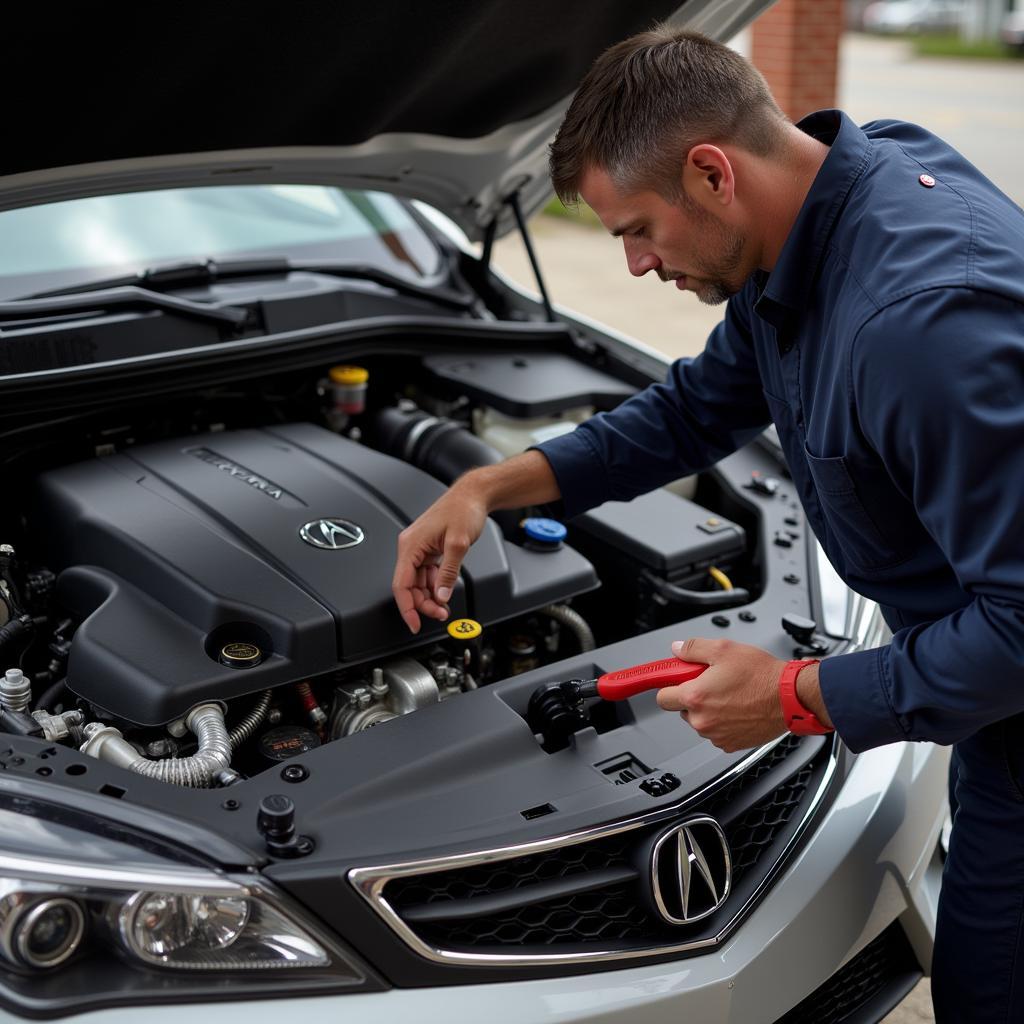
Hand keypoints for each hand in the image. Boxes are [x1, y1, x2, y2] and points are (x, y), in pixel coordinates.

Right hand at [392, 482, 488, 632]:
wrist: (473, 495)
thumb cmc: (463, 509)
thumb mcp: (459, 543)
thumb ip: (448, 573)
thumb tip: (441, 595)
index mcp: (411, 545)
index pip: (401, 584)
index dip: (407, 608)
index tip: (414, 624)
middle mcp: (411, 547)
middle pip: (409, 586)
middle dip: (423, 603)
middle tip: (441, 614)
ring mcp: (419, 548)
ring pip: (417, 582)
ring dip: (429, 596)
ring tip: (444, 605)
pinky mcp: (428, 549)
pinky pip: (426, 573)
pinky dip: (434, 584)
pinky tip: (444, 590)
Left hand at [656, 637, 787, 751]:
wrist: (790, 697)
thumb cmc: (761, 675)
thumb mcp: (724, 648)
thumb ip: (693, 648)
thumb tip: (677, 649)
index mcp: (695, 697)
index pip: (663, 697)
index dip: (670, 685)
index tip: (676, 681)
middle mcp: (703, 721)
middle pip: (682, 709)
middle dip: (693, 696)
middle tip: (712, 681)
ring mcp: (716, 735)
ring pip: (701, 721)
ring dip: (709, 709)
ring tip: (731, 693)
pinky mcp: (731, 744)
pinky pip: (717, 732)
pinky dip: (724, 722)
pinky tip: (739, 707)